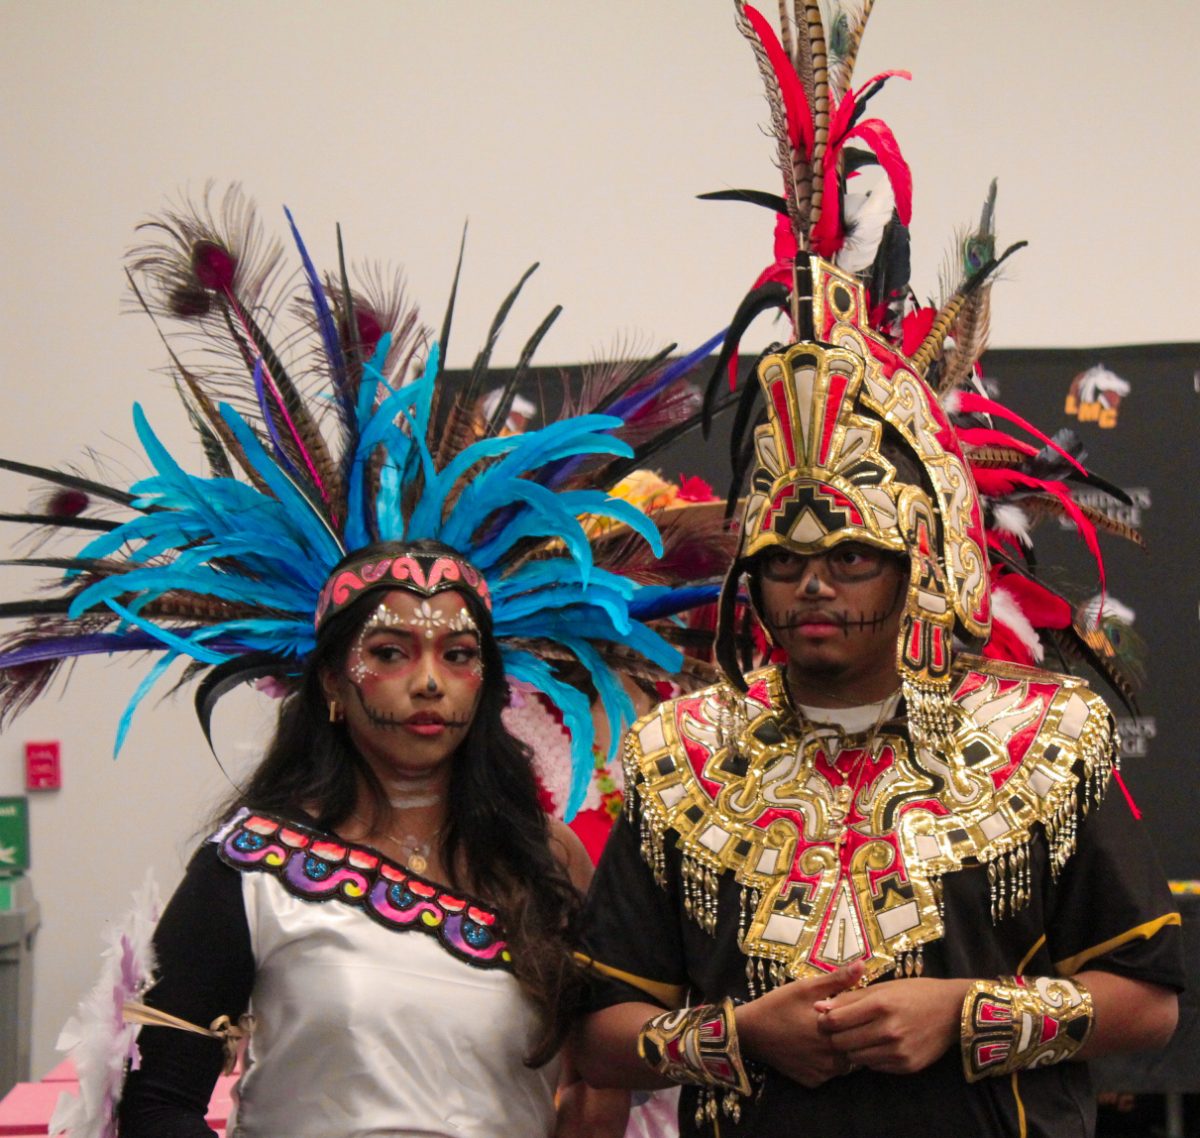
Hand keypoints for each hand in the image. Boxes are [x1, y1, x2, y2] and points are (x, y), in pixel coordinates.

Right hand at [736, 963, 863, 1087]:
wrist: (750, 1033)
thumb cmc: (778, 1006)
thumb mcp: (806, 988)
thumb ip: (837, 979)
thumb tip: (863, 964)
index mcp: (833, 1034)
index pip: (862, 1029)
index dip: (859, 1017)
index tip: (853, 1008)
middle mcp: (830, 1059)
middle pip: (855, 1047)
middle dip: (852, 1033)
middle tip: (839, 1020)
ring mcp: (822, 1073)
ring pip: (845, 1062)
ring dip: (841, 1048)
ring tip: (828, 1032)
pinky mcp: (813, 1081)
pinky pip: (830, 1072)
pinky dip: (828, 1061)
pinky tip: (817, 1047)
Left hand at [814, 977, 972, 1074]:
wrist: (952, 1011)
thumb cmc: (914, 992)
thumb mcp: (882, 988)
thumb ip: (849, 998)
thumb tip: (818, 1007)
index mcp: (880, 1005)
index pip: (836, 1020)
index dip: (825, 1021)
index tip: (825, 1018)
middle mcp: (888, 1030)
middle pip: (842, 1042)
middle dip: (836, 1037)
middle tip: (840, 1030)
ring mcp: (898, 1051)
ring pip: (856, 1058)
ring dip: (853, 1049)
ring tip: (859, 1036)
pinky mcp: (907, 1066)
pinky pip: (875, 1066)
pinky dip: (871, 1057)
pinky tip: (878, 1045)